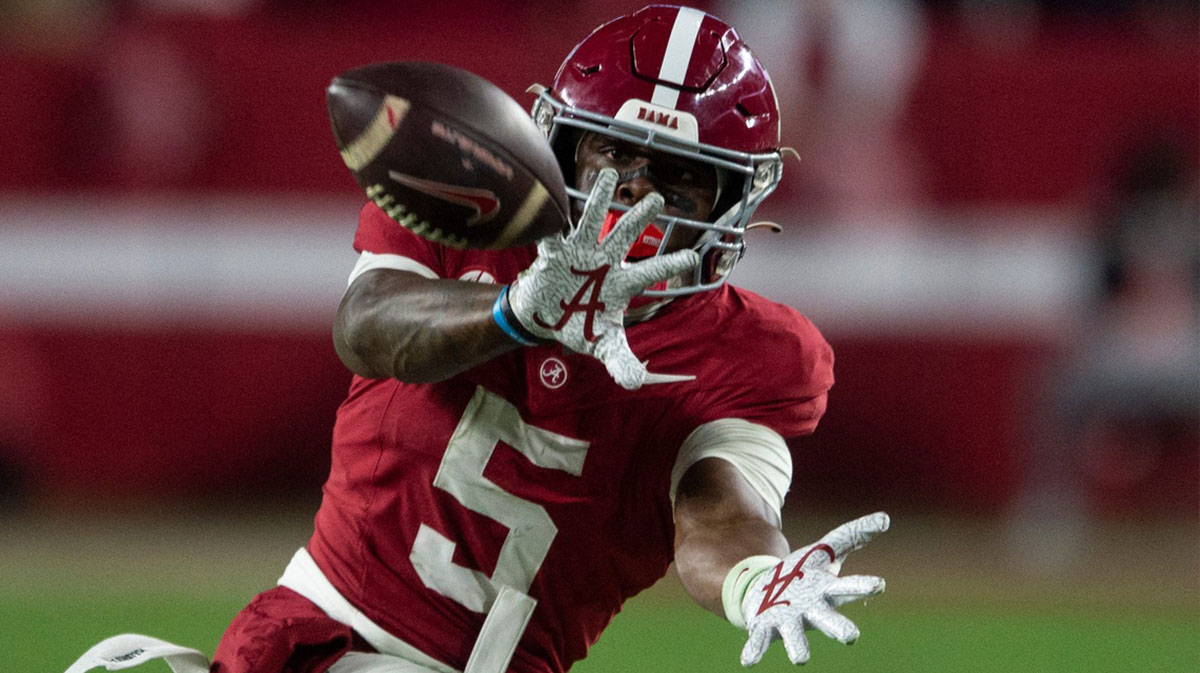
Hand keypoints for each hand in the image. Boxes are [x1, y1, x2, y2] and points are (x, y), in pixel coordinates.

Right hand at [506, 167, 698, 388]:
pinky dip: (552, 223)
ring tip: (607, 173)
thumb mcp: (602, 346)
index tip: (693, 255)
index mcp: (622, 283)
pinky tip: (553, 204)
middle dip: (640, 217)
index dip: (670, 264)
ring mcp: (580, 253)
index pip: (651, 272)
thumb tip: (633, 383)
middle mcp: (605, 261)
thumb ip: (620, 361)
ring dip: (599, 198)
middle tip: (657, 199)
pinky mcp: (554, 253)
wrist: (543, 318)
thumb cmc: (579, 325)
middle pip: (626, 235)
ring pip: (592, 221)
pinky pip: (553, 234)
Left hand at [740, 512, 889, 665]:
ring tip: (801, 660)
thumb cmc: (805, 572)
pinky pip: (760, 641)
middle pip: (829, 620)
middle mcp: (811, 610)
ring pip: (795, 636)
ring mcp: (788, 621)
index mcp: (827, 591)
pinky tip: (748, 661)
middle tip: (852, 637)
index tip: (879, 584)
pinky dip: (754, 651)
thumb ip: (853, 535)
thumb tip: (885, 519)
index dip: (863, 585)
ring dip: (797, 647)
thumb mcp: (826, 549)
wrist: (770, 589)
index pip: (849, 588)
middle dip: (839, 629)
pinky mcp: (765, 628)